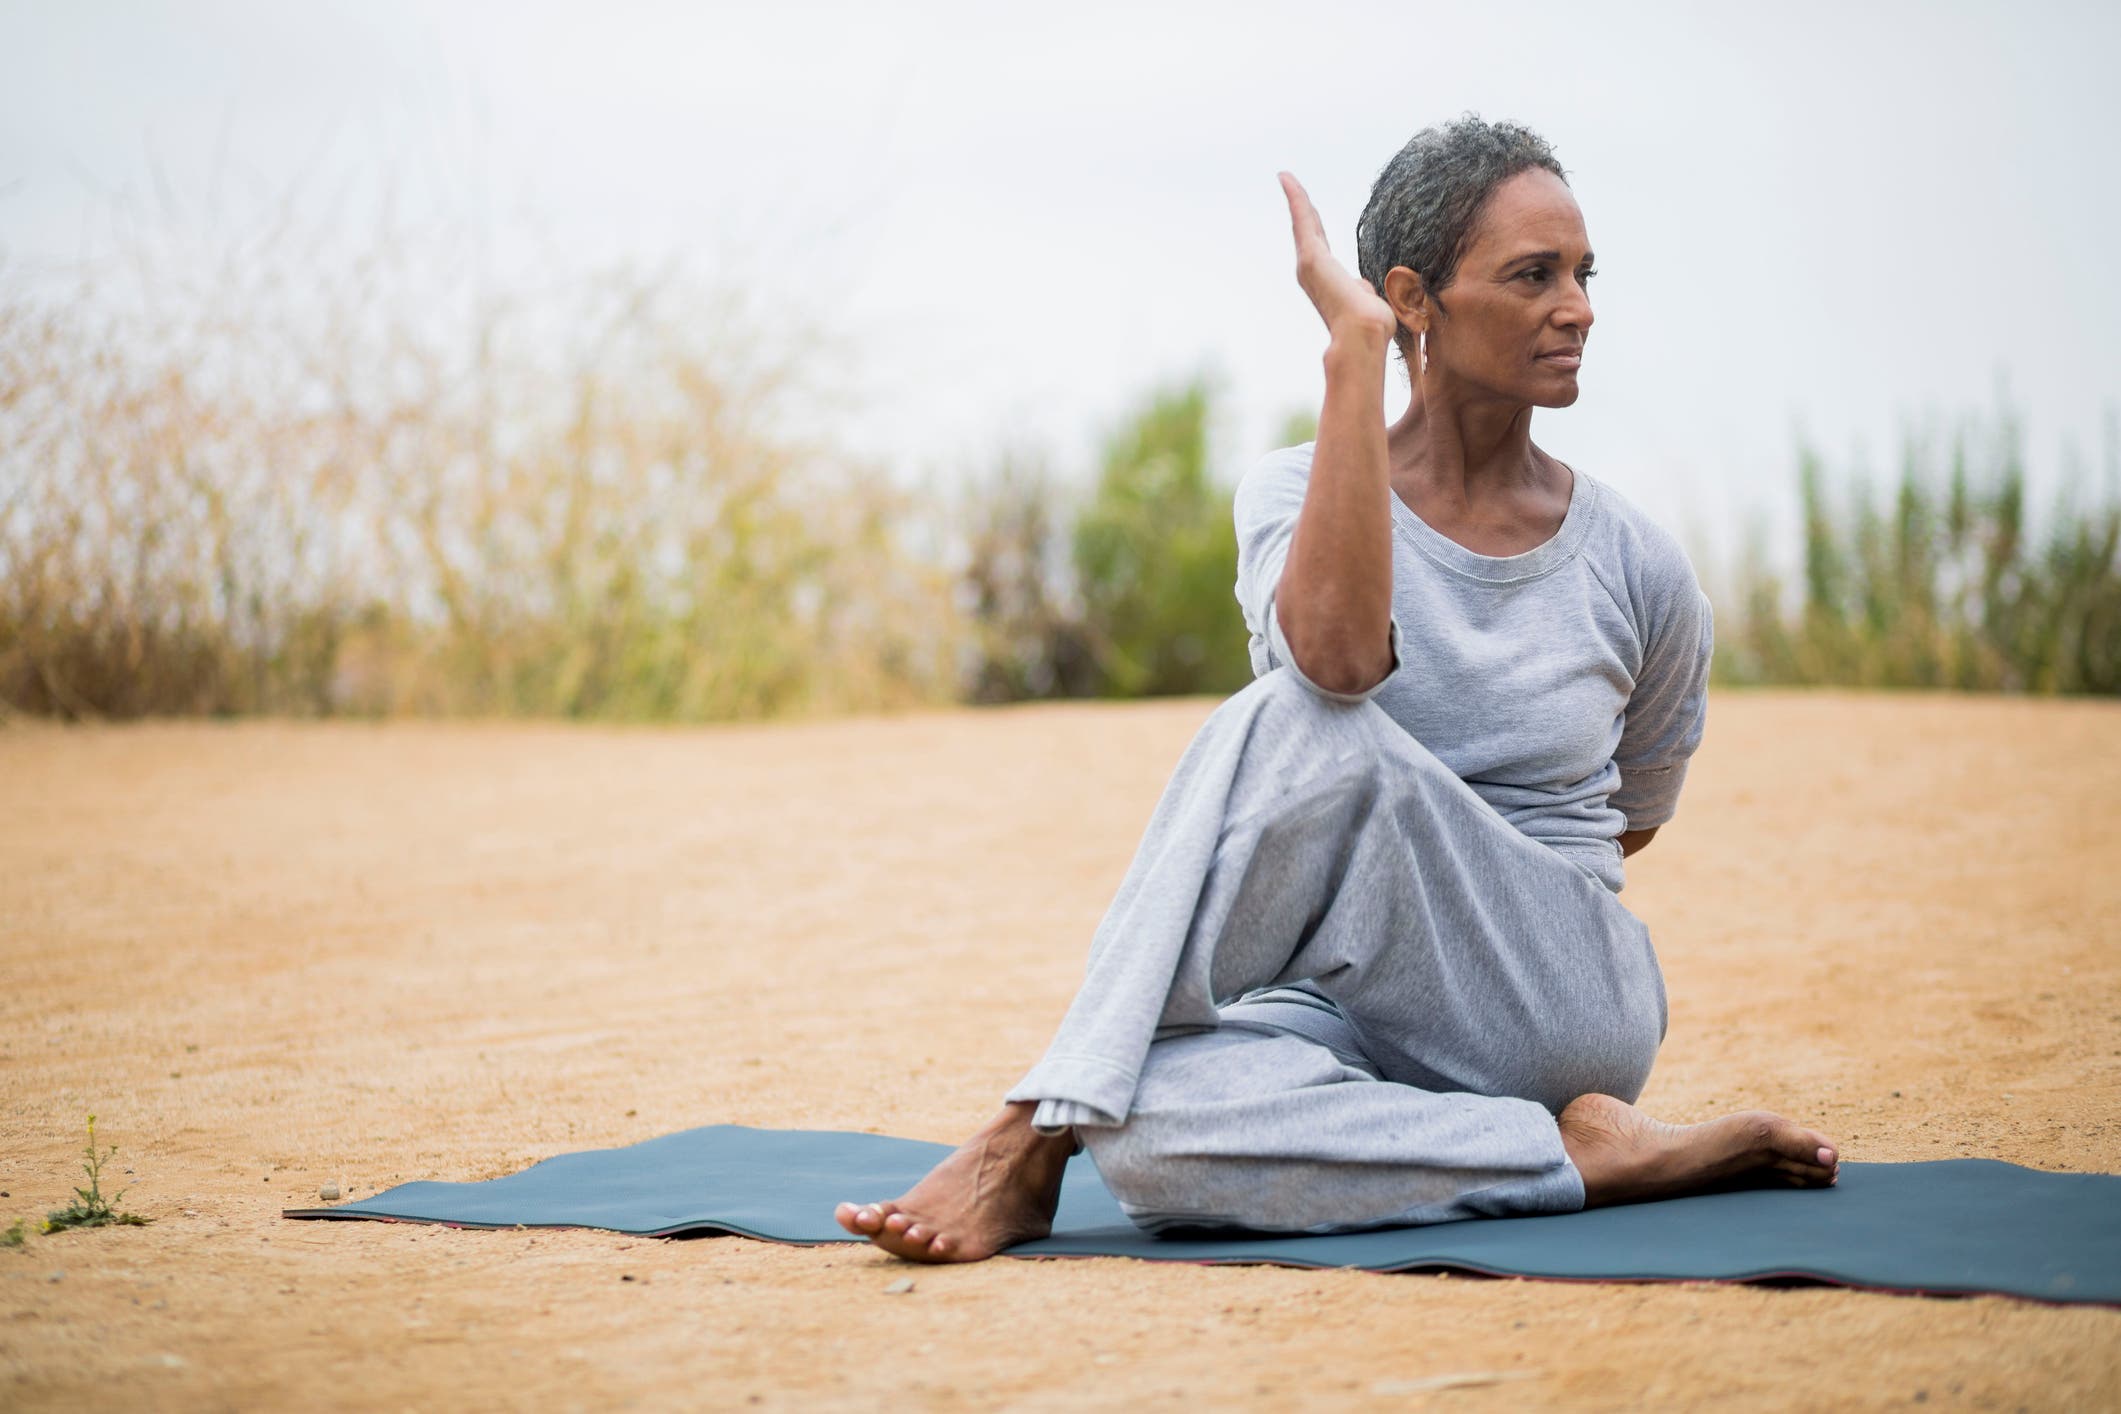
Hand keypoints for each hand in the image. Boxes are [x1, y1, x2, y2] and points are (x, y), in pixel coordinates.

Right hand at [1278, 172, 1396, 344]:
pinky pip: (1302, 219)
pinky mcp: (1310, 256)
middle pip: (1307, 228)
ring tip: (1286, 177)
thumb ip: (1362, 289)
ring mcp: (1309, 263)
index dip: (1313, 223)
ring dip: (1294, 197)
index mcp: (1326, 278)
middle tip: (1288, 184)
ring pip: (1303, 221)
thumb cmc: (1371, 324)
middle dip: (1299, 206)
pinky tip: (1288, 180)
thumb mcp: (1368, 300)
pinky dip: (1295, 199)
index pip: (1320, 242)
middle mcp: (1311, 270)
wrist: (1363, 333)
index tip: (1307, 207)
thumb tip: (1362, 288)